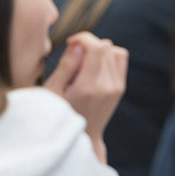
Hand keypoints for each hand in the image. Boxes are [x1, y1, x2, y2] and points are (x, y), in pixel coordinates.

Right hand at [44, 31, 127, 160]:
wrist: (84, 136)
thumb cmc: (61, 113)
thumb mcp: (53, 91)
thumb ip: (65, 67)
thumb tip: (77, 46)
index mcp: (89, 87)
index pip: (97, 47)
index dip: (83, 38)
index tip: (70, 44)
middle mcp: (107, 86)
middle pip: (106, 46)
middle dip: (89, 43)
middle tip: (74, 56)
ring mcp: (117, 87)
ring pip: (115, 51)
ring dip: (99, 49)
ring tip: (84, 61)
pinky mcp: (120, 87)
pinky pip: (121, 59)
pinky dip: (109, 56)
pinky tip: (95, 64)